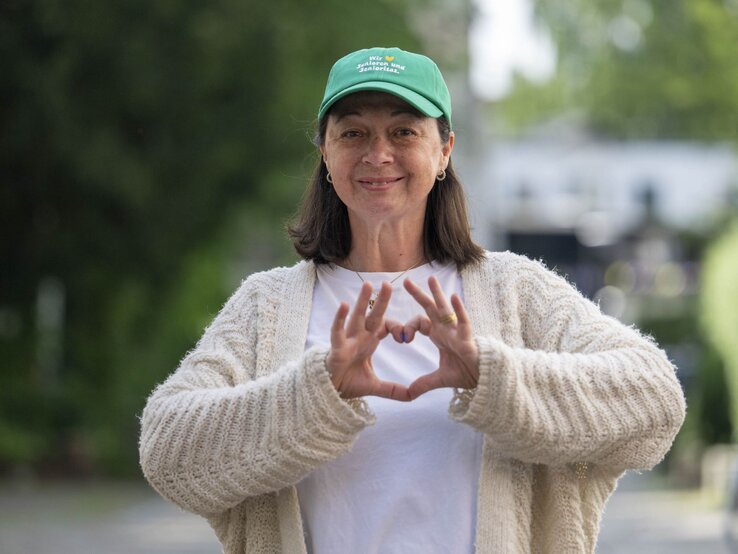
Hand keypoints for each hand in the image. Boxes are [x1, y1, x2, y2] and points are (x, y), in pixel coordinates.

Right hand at [326, 281, 410, 401]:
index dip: (396, 328)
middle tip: (388, 283)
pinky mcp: (337, 347)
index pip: (385, 326)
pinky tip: (342, 305)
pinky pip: (338, 331)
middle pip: (373, 315)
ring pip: (356, 317)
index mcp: (370, 341)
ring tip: (368, 285)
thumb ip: (393, 390)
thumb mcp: (375, 386)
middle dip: (381, 300)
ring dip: (362, 301)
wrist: (331, 391)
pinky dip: (339, 319)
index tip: (405, 338)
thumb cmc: (349, 381)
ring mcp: (348, 340)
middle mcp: (360, 337)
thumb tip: (412, 397)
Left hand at [390, 276, 478, 399]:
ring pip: (445, 310)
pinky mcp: (468, 338)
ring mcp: (457, 332)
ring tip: (431, 279)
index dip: (409, 326)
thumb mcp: (439, 379)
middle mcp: (446, 329)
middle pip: (430, 309)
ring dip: (438, 294)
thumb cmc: (465, 372)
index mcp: (438, 335)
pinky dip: (459, 310)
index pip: (420, 322)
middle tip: (406, 280)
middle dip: (419, 295)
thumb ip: (423, 384)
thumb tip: (408, 394)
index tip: (402, 337)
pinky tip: (454, 297)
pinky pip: (463, 322)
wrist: (484, 378)